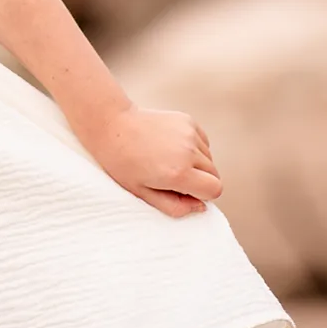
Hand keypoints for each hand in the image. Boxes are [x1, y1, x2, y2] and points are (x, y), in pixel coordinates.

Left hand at [74, 103, 221, 217]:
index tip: (185, 191)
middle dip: (200, 180)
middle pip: (214, 174)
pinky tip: (171, 145)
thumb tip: (201, 207)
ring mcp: (189, 133)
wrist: (111, 125)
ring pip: (209, 158)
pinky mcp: (187, 120)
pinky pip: (203, 141)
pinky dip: (193, 147)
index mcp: (178, 173)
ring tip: (168, 159)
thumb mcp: (142, 193)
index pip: (215, 190)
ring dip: (196, 163)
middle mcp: (188, 152)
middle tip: (173, 177)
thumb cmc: (122, 163)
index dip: (203, 194)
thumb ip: (175, 206)